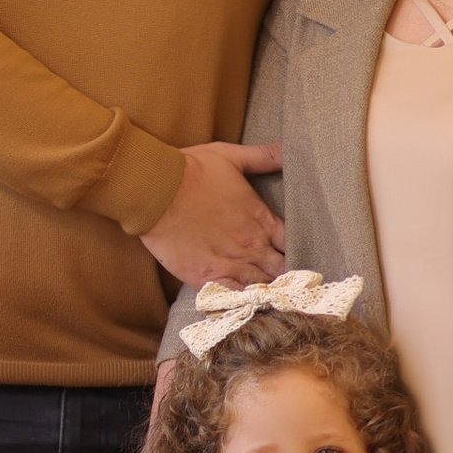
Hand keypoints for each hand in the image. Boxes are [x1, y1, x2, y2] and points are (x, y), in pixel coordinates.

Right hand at [137, 140, 284, 288]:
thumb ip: (263, 156)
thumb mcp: (231, 156)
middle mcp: (251, 245)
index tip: (297, 252)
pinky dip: (244, 302)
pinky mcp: (207, 277)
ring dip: (269, 290)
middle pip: (282, 269)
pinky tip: (248, 304)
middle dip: (286, 273)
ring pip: (263, 287)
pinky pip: (235, 298)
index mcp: (261, 219)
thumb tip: (289, 148)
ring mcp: (230, 264)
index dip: (298, 250)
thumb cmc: (191, 171)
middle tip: (289, 280)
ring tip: (273, 296)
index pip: (293, 243)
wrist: (155, 191)